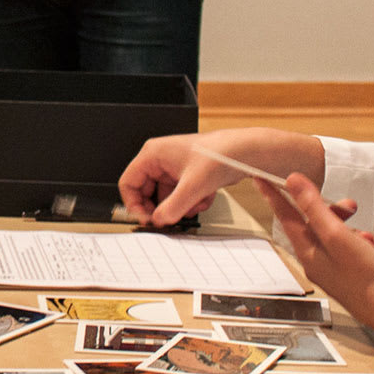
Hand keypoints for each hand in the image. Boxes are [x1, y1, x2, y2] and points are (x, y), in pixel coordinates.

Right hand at [119, 128, 325, 228]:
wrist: (244, 152)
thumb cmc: (219, 154)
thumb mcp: (193, 186)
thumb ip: (173, 207)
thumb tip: (159, 221)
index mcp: (153, 154)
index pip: (129, 182)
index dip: (134, 204)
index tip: (146, 220)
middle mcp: (161, 160)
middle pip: (147, 193)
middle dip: (162, 207)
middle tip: (169, 220)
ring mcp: (174, 168)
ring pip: (166, 197)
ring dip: (180, 206)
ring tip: (195, 204)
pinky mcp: (187, 176)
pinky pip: (180, 196)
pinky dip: (192, 202)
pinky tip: (204, 198)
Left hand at [260, 173, 373, 332]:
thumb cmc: (365, 277)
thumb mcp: (337, 235)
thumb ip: (314, 207)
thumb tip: (292, 182)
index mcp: (308, 253)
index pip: (285, 216)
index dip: (274, 195)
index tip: (260, 179)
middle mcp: (317, 262)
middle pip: (316, 225)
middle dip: (335, 212)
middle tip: (351, 206)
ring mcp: (334, 270)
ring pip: (339, 236)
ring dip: (356, 230)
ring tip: (372, 236)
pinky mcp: (351, 275)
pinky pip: (356, 250)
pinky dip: (368, 244)